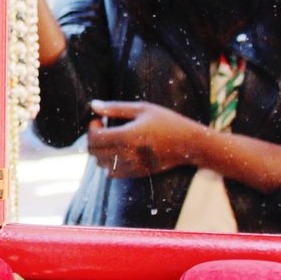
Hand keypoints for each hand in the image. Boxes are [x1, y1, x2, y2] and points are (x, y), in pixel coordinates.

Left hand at [86, 101, 205, 178]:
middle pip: (93, 152)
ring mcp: (131, 166)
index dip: (91, 127)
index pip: (94, 138)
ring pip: (100, 164)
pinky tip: (119, 151)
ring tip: (111, 139)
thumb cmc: (167, 122)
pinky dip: (109, 163)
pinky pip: (112, 173)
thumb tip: (93, 105)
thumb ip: (115, 108)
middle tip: (103, 128)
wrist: (189, 144)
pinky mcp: (136, 173)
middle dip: (93, 139)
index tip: (99, 120)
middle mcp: (126, 154)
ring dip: (100, 151)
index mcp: (126, 136)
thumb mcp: (142, 109)